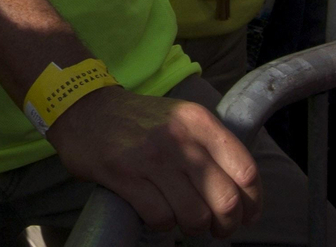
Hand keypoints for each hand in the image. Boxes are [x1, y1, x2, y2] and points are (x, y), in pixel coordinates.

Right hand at [45, 86, 260, 237]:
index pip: (246, 172)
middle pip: (226, 201)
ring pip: (195, 215)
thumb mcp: (180, 118)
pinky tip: (156, 212)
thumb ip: (210, 146)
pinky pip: (160, 217)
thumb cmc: (137, 120)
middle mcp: (180, 138)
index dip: (252, 204)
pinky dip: (162, 224)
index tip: (246, 216)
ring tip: (183, 220)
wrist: (83, 107)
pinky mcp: (124, 174)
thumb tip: (241, 192)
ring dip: (192, 227)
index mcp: (199, 122)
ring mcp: (151, 157)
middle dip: (224, 225)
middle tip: (215, 228)